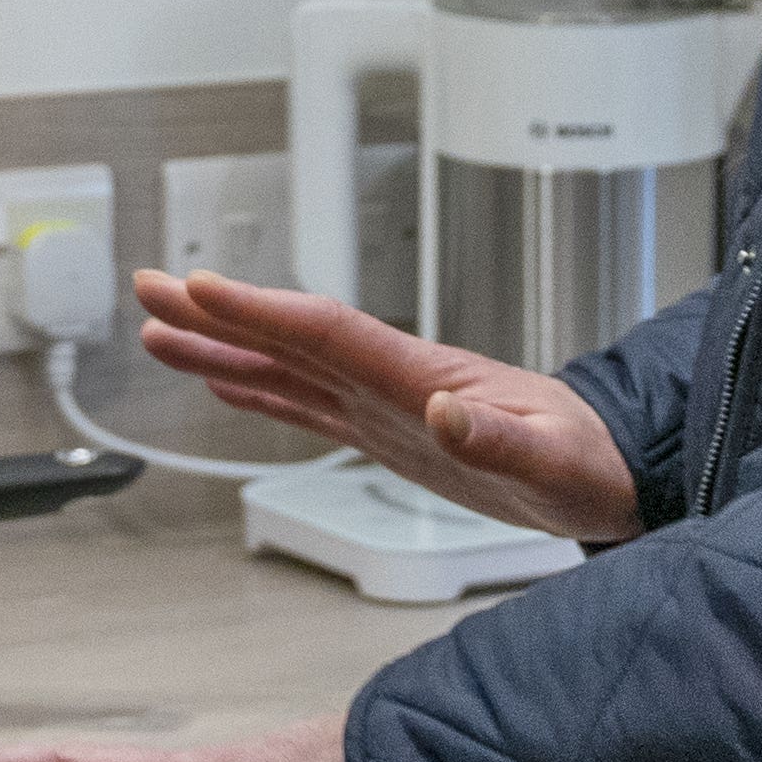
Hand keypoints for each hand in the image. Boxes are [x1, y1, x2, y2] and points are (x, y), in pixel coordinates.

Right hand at [132, 268, 643, 544]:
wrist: (610, 476)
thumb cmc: (588, 463)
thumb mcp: (553, 464)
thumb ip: (502, 442)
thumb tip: (448, 416)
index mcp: (425, 377)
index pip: (328, 333)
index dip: (263, 311)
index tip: (202, 287)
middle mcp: (396, 382)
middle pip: (290, 336)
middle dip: (218, 312)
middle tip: (150, 286)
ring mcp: (388, 405)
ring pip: (288, 367)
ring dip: (223, 347)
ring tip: (159, 332)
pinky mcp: (390, 433)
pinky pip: (309, 405)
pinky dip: (262, 391)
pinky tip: (227, 383)